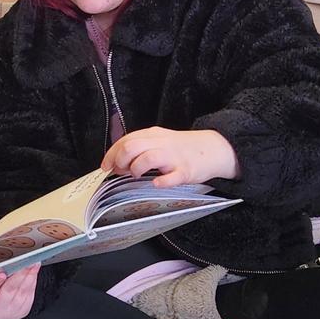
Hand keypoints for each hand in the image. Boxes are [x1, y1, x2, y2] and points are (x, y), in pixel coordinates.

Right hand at [0, 263, 39, 318]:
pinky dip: (33, 279)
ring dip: (29, 275)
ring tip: (33, 262)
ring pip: (22, 290)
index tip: (1, 274)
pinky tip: (34, 269)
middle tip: (25, 261)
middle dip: (18, 275)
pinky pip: (30, 292)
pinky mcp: (23, 308)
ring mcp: (12, 309)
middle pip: (9, 289)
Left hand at [102, 127, 240, 187]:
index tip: (106, 166)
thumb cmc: (182, 148)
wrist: (213, 148)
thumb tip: (116, 161)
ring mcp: (174, 157)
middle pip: (132, 146)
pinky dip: (162, 181)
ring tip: (137, 175)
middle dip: (120, 160)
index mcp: (152, 135)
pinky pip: (173, 176)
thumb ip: (139, 147)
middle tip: (121, 171)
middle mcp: (161, 143)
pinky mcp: (186, 171)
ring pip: (148, 158)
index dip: (112, 154)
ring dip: (136, 168)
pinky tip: (156, 183)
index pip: (125, 140)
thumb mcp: (159, 140)